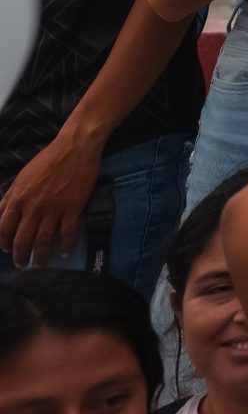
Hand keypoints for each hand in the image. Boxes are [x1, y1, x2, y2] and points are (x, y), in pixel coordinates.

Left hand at [1, 131, 101, 267]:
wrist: (74, 148)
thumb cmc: (47, 160)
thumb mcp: (21, 177)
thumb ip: (9, 197)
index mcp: (18, 199)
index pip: (4, 229)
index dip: (4, 243)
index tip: (6, 250)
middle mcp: (33, 207)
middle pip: (23, 239)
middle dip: (20, 256)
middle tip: (22, 265)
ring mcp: (53, 209)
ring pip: (43, 241)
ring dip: (41, 256)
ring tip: (41, 265)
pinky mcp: (73, 208)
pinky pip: (67, 233)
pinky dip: (66, 246)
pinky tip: (66, 254)